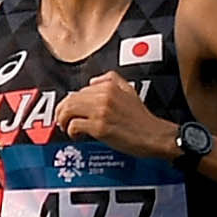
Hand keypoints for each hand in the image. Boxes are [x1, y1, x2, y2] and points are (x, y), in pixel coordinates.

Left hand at [53, 73, 177, 158]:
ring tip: (68, 128)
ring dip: (63, 121)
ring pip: (68, 110)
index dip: (71, 102)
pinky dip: (71, 132)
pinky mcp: (100, 127)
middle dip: (62, 112)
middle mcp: (104, 96)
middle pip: (69, 99)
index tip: (70, 112)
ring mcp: (101, 111)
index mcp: (109, 86)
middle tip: (63, 121)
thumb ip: (112, 80)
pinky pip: (74, 125)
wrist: (155, 136)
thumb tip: (92, 81)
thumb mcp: (130, 91)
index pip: (78, 91)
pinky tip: (77, 136)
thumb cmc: (142, 119)